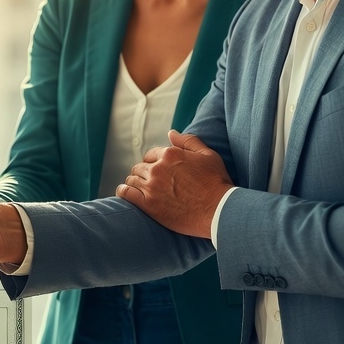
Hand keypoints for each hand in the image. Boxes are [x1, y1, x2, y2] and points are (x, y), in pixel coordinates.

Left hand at [116, 130, 233, 237]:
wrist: (220, 210)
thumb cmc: (217, 182)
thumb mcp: (208, 155)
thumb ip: (188, 141)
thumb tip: (171, 132)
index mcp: (170, 154)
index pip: (151, 154)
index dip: (154, 162)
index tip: (158, 171)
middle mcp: (158, 168)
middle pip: (139, 166)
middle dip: (144, 173)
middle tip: (150, 182)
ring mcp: (152, 186)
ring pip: (131, 179)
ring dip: (134, 183)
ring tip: (140, 190)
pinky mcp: (149, 205)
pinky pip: (126, 193)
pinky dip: (123, 192)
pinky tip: (126, 194)